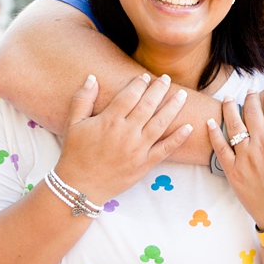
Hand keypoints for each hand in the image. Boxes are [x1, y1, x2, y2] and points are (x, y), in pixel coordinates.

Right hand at [54, 73, 192, 202]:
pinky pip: (166, 149)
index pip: (129, 96)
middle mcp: (126, 132)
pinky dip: (179, 138)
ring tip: (182, 94)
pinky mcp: (145, 164)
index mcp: (109, 121)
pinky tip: (189, 127)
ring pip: (161, 123)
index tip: (145, 76)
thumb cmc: (75, 154)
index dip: (139, 84)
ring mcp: (138, 148)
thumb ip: (82, 99)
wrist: (79, 186)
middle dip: (159, 89)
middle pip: (148, 105)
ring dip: (173, 107)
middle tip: (167, 79)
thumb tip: (92, 77)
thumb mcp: (73, 124)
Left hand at [209, 87, 263, 227]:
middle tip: (250, 92)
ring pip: (234, 125)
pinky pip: (219, 148)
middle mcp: (261, 145)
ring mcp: (244, 157)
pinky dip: (213, 133)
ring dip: (230, 108)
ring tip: (228, 99)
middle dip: (251, 98)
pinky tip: (210, 123)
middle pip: (252, 113)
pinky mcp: (232, 170)